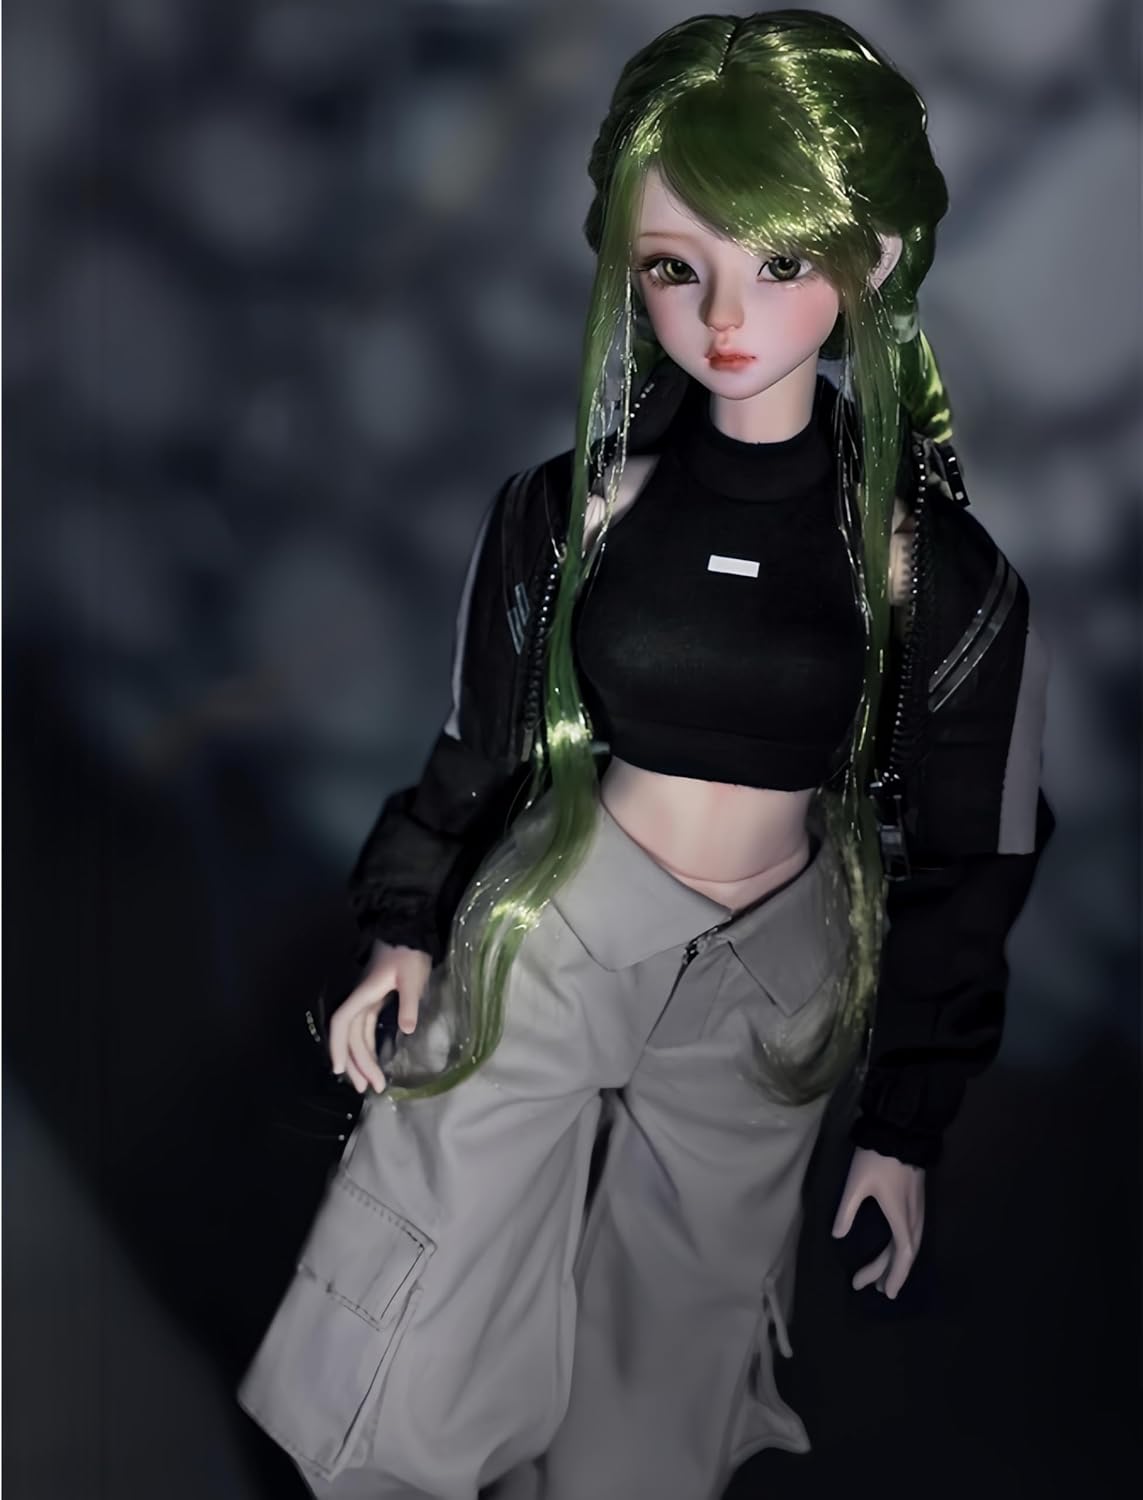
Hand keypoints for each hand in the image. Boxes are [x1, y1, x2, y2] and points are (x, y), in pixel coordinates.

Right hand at [328, 940, 432, 1094]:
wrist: (410, 935)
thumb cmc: (409, 954)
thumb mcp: (413, 976)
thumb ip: (409, 1002)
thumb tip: (406, 1029)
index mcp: (363, 994)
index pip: (342, 1022)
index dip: (337, 1045)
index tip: (338, 1069)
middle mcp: (360, 1001)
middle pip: (349, 1036)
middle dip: (356, 1064)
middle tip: (369, 1088)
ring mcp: (366, 1002)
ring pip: (356, 1036)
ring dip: (361, 1060)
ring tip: (371, 1084)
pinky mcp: (374, 1002)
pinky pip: (364, 1030)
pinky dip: (366, 1048)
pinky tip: (371, 1062)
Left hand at [831, 1145, 925, 1299]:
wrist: (900, 1130)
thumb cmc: (876, 1158)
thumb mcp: (856, 1184)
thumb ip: (846, 1211)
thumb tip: (838, 1236)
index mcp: (900, 1215)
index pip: (902, 1254)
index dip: (895, 1275)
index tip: (885, 1292)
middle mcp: (913, 1215)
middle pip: (906, 1252)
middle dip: (890, 1272)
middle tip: (871, 1286)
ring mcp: (917, 1206)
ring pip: (911, 1242)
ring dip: (896, 1260)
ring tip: (881, 1275)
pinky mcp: (916, 1198)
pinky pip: (912, 1232)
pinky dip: (902, 1246)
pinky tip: (893, 1248)